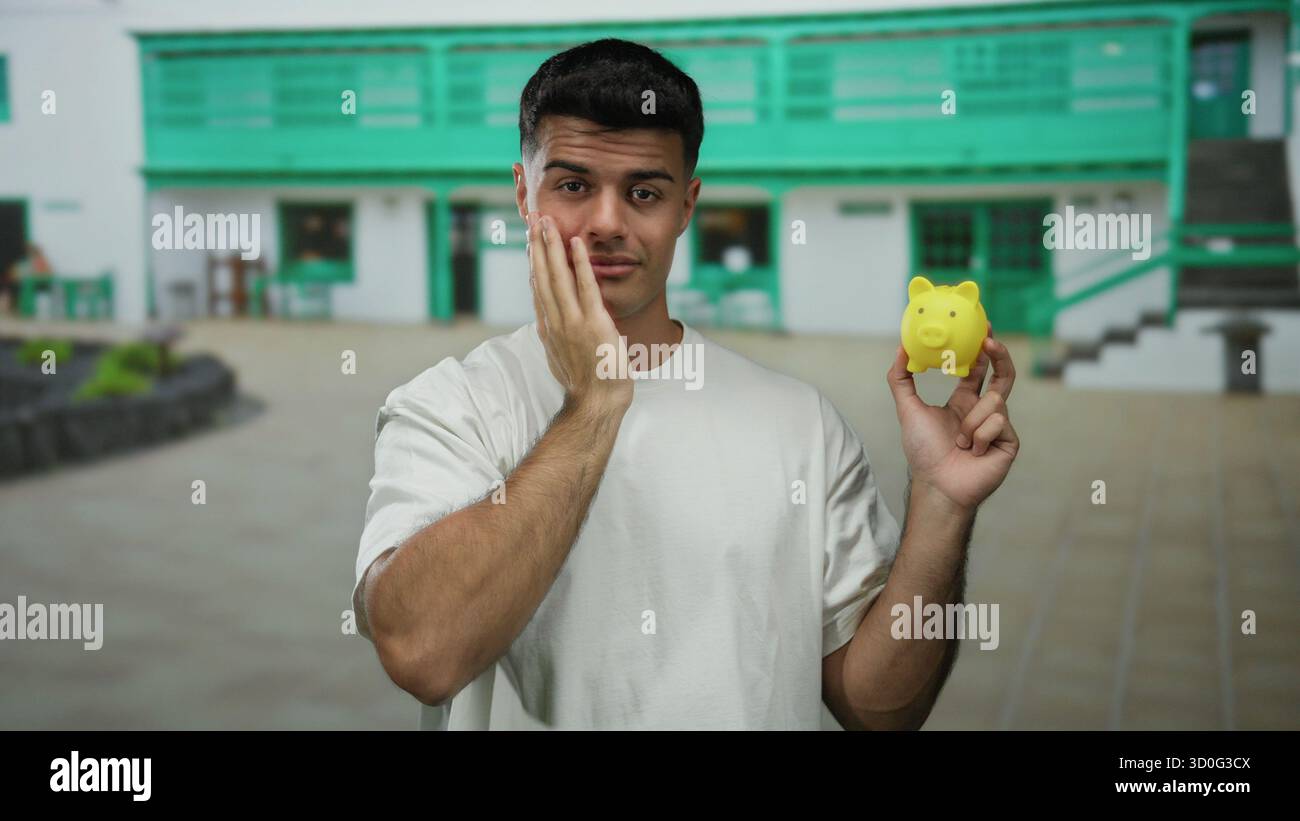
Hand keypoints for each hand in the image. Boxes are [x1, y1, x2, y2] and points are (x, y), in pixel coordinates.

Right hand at [527, 213, 632, 413]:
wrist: (596, 402)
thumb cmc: (584, 381)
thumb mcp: (560, 355)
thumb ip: (553, 333)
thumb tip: (545, 319)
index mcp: (548, 327)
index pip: (538, 288)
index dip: (533, 262)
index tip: (529, 241)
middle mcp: (555, 321)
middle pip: (542, 276)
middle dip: (537, 246)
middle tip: (533, 219)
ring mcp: (572, 321)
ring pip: (558, 276)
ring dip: (551, 247)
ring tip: (547, 222)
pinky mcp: (593, 322)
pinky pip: (585, 286)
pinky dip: (579, 263)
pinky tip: (575, 243)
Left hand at [886, 324, 1020, 512]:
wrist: (938, 485)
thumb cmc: (923, 452)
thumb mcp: (908, 409)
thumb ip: (901, 379)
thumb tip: (901, 347)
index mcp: (963, 402)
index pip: (978, 370)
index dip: (983, 349)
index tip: (984, 327)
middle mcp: (983, 411)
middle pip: (1002, 375)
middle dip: (999, 355)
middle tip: (989, 339)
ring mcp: (999, 426)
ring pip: (994, 400)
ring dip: (972, 421)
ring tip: (961, 442)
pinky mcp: (1010, 441)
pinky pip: (999, 421)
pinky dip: (981, 436)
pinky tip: (974, 452)